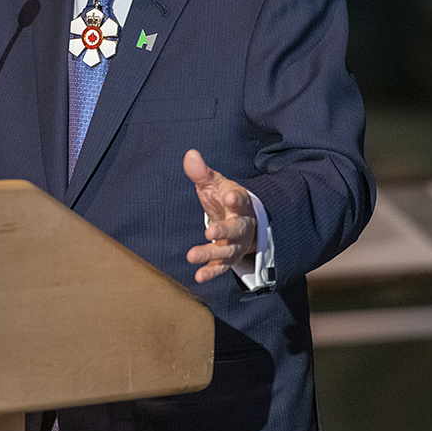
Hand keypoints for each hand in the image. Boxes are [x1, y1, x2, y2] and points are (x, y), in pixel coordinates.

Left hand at [183, 149, 256, 282]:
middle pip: (236, 229)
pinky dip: (211, 272)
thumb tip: (190, 154)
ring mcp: (236, 243)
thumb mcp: (214, 183)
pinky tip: (198, 276)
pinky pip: (221, 267)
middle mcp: (241, 225)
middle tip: (210, 231)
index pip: (241, 200)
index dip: (237, 198)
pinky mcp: (228, 257)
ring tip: (192, 255)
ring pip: (227, 251)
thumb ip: (202, 172)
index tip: (231, 195)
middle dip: (224, 230)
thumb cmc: (223, 198)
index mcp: (240, 203)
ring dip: (210, 254)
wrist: (238, 220)